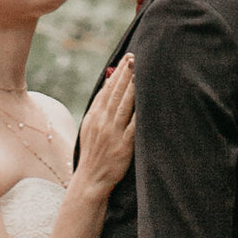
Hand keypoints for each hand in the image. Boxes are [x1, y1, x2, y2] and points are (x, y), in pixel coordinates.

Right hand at [75, 54, 135, 196]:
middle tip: (135, 58)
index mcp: (94, 116)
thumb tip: (108, 82)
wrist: (90, 180)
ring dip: (132, 87)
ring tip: (140, 72)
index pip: (107, 91)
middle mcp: (102, 122)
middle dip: (126, 75)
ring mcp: (112, 134)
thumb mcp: (90, 127)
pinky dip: (140, 113)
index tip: (126, 59)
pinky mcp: (123, 146)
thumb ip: (99, 106)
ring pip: (124, 106)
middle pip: (115, 94)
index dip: (117, 74)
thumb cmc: (94, 153)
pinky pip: (134, 126)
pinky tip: (147, 101)